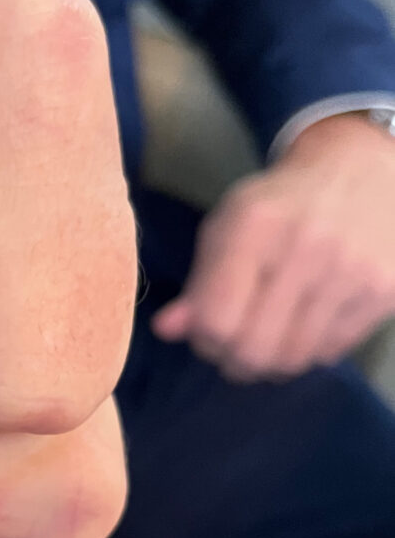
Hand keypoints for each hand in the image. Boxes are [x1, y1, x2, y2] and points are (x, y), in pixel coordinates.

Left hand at [153, 112, 394, 380]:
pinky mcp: (384, 292)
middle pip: (256, 347)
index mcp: (254, 225)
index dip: (204, 340)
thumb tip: (166, 330)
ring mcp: (351, 272)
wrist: (358, 174)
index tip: (205, 336)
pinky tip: (300, 327)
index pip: (218, 317)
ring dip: (271, 363)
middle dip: (234, 361)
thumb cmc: (278, 204)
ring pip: (295, 358)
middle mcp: (306, 248)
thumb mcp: (226, 226)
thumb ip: (198, 280)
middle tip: (231, 352)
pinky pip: (331, 352)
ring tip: (264, 342)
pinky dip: (308, 351)